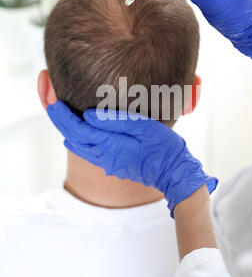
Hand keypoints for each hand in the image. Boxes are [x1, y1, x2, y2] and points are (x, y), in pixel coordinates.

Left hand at [47, 101, 216, 216]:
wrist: (173, 172)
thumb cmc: (163, 146)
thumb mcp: (143, 126)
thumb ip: (115, 120)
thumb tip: (88, 116)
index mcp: (110, 145)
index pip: (78, 130)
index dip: (64, 117)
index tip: (54, 104)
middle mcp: (104, 157)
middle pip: (74, 139)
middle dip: (62, 123)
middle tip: (52, 107)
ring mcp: (108, 163)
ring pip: (80, 147)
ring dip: (68, 132)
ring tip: (61, 118)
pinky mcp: (114, 165)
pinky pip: (88, 153)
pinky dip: (78, 142)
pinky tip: (76, 137)